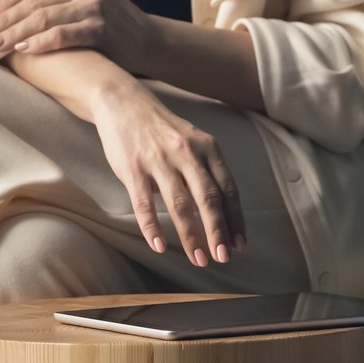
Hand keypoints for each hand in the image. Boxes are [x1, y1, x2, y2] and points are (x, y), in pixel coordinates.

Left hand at [0, 0, 153, 67]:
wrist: (146, 39)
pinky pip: (61, 35)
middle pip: (34, 1)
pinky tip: (23, 51)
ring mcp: (95, 3)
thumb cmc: (107, 16)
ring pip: (42, 18)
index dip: (6, 1)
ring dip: (14, 34)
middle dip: (5, 20)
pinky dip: (39, 43)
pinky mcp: (100, 27)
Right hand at [86, 79, 245, 266]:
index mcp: (207, 147)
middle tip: (223, 257)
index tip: (239, 244)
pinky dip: (153, 228)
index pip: (228, 188)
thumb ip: (206, 171)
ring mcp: (159, 161)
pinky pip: (144, 204)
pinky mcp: (133, 169)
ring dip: (191, 236)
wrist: (124, 103)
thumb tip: (221, 212)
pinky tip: (159, 247)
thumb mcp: (192, 142)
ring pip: (179, 205)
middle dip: (218, 231)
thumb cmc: (162, 129)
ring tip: (198, 259)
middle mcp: (187, 153)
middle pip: (208, 198)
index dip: (236, 218)